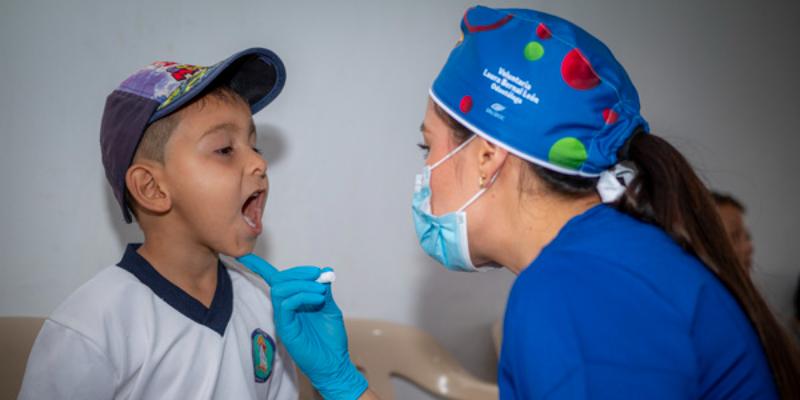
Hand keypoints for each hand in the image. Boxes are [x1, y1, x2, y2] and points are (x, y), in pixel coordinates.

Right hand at [237, 254, 367, 399]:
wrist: (334, 362)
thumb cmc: (331, 338)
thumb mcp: (330, 307)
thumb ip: (323, 290)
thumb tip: (323, 270)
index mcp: (293, 300)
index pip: (274, 280)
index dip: (259, 267)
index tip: (245, 256)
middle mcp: (284, 308)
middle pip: (279, 281)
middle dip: (298, 272)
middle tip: (318, 275)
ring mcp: (283, 318)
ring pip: (280, 290)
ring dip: (302, 284)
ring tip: (320, 291)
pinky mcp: (285, 328)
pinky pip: (285, 304)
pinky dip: (301, 296)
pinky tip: (317, 298)